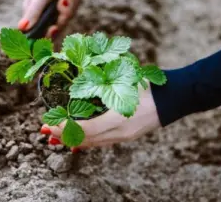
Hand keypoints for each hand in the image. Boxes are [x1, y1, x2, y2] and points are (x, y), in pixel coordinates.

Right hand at [19, 0, 81, 37]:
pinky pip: (74, 9)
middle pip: (57, 29)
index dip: (46, 36)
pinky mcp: (66, 6)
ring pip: (67, 18)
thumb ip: (33, 13)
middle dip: (63, 14)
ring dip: (70, 1)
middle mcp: (43, 15)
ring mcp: (55, 11)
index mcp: (32, 14)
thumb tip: (21, 28)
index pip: (37, 35)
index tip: (54, 28)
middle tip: (63, 0)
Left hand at [40, 83, 160, 151]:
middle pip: (86, 140)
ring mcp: (124, 137)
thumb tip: (79, 76)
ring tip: (57, 136)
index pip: (85, 129)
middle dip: (64, 136)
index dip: (65, 128)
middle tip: (47, 130)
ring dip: (73, 140)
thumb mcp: (124, 80)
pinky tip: (77, 140)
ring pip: (93, 143)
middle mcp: (120, 132)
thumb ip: (102, 81)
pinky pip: (102, 143)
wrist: (173, 98)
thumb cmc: (149, 85)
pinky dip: (87, 141)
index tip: (49, 123)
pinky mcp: (127, 136)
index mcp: (118, 118)